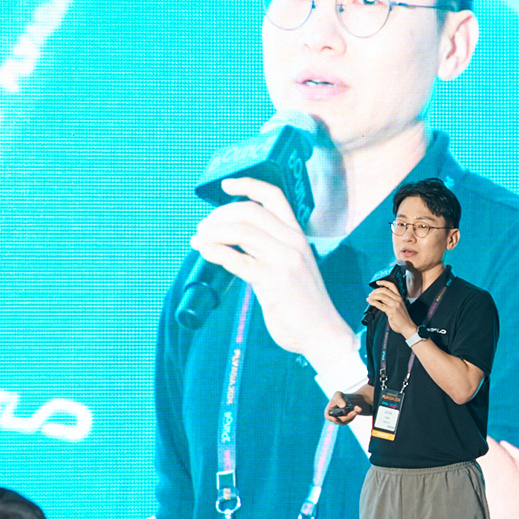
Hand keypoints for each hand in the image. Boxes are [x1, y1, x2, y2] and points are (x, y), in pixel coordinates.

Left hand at [191, 177, 353, 360]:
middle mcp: (293, 242)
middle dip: (219, 215)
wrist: (321, 333)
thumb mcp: (290, 267)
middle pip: (250, 212)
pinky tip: (204, 251)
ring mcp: (285, 261)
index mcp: (297, 235)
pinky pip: (237, 260)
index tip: (225, 185)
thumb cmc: (301, 303)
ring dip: (213, 232)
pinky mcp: (274, 282)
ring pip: (241, 231)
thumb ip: (267, 251)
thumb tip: (232, 243)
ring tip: (197, 240)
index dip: (248, 185)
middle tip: (202, 227)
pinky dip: (215, 252)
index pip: (274, 197)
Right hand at [325, 391, 362, 423]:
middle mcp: (334, 417)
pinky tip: (358, 408)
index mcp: (329, 411)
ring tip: (357, 408)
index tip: (333, 418)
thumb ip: (339, 399)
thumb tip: (343, 406)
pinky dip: (355, 413)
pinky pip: (351, 418)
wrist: (346, 400)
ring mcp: (341, 420)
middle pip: (339, 420)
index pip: (327, 416)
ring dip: (352, 415)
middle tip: (353, 412)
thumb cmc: (339, 397)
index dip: (330, 418)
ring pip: (346, 420)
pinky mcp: (347, 420)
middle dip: (346, 417)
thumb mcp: (338, 395)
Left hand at [365, 280, 416, 339]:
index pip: (392, 286)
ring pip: (381, 296)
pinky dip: (373, 302)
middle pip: (384, 290)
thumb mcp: (398, 306)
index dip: (384, 282)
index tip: (377, 282)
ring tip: (369, 298)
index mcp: (399, 297)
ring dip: (373, 296)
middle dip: (375, 291)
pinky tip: (370, 302)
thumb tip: (380, 298)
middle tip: (370, 294)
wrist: (407, 326)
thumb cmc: (402, 318)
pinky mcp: (391, 311)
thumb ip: (391, 301)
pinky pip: (380, 305)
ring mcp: (394, 305)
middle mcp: (397, 299)